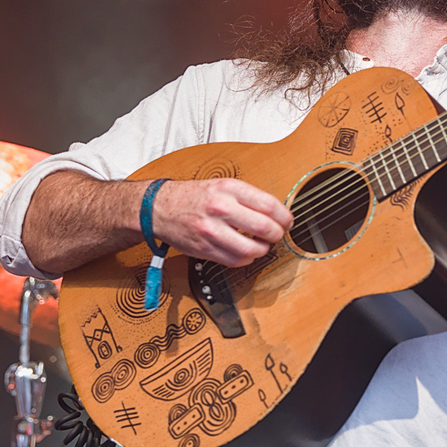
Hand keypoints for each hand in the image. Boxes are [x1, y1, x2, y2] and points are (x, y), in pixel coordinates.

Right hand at [152, 178, 292, 266]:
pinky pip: (236, 260)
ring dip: (263, 249)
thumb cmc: (192, 196)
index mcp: (228, 189)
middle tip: (277, 235)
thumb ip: (247, 198)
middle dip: (277, 234)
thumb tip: (275, 213)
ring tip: (261, 245)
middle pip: (265, 228)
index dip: (284, 217)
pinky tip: (246, 252)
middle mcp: (220, 208)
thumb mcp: (221, 185)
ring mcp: (212, 231)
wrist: (159, 208)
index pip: (269, 205)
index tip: (287, 221)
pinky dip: (246, 259)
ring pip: (252, 249)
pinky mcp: (206, 249)